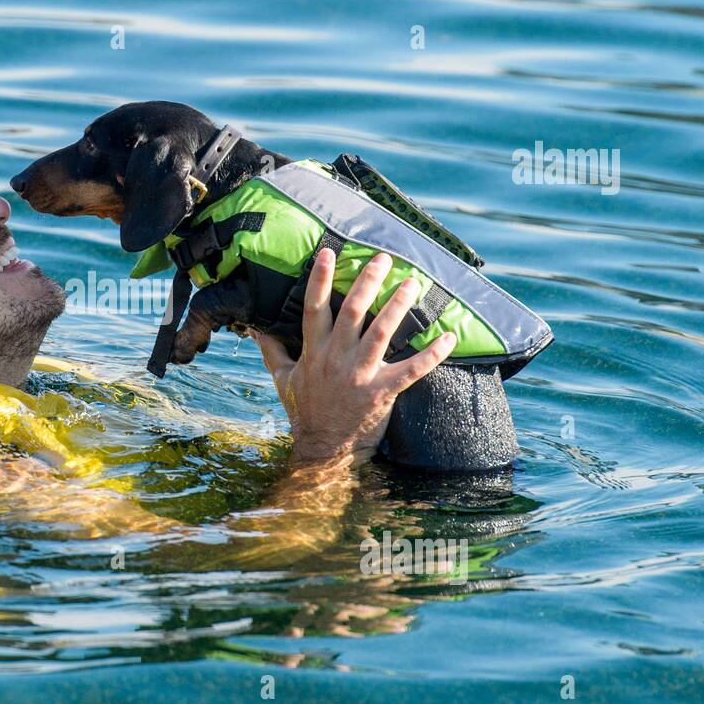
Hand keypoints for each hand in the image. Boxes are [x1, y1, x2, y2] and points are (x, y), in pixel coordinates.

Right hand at [253, 249, 455, 464]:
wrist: (324, 449)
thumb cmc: (305, 411)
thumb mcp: (282, 379)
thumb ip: (271, 350)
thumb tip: (254, 328)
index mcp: (313, 352)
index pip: (314, 309)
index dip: (320, 280)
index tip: (328, 253)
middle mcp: (336, 359)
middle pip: (353, 312)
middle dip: (368, 282)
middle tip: (383, 259)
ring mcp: (360, 375)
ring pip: (381, 332)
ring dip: (398, 305)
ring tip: (413, 283)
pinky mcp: (383, 392)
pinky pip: (412, 369)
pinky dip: (432, 353)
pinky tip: (448, 336)